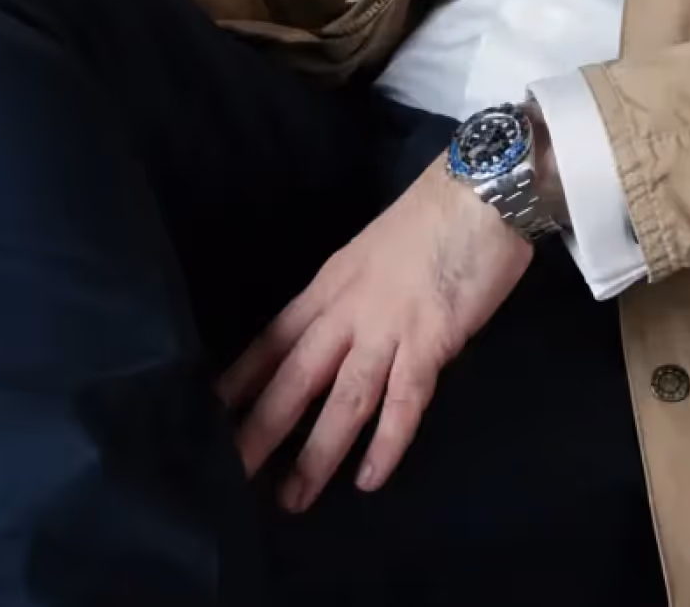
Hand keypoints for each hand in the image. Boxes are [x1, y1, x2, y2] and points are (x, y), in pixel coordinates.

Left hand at [217, 155, 532, 511]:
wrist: (481, 190)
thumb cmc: (434, 215)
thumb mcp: (374, 251)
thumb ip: (354, 293)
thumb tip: (343, 332)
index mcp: (331, 283)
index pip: (274, 338)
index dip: (242, 378)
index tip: (209, 415)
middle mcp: (348, 309)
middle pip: (294, 376)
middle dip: (260, 429)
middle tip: (229, 475)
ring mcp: (387, 327)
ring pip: (341, 400)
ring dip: (315, 453)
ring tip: (291, 499)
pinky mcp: (430, 341)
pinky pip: (403, 402)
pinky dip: (386, 444)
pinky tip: (369, 480)